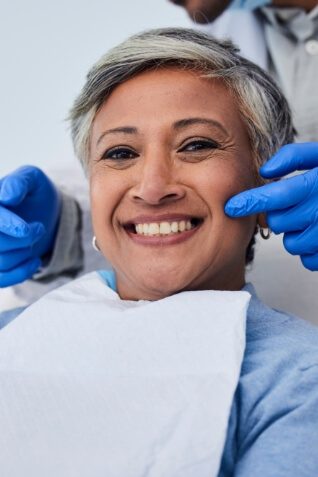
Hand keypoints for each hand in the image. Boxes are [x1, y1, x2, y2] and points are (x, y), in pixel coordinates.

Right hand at [0, 166, 60, 286]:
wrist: (43, 213)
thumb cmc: (35, 193)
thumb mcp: (32, 179)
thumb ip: (19, 182)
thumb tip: (6, 197)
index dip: (4, 224)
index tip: (26, 230)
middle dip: (21, 240)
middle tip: (39, 228)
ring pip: (0, 262)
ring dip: (25, 253)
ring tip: (36, 237)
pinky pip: (1, 279)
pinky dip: (21, 273)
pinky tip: (35, 261)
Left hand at [225, 143, 317, 270]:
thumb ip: (293, 156)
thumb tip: (265, 171)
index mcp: (316, 185)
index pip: (275, 196)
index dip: (249, 202)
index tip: (231, 207)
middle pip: (279, 223)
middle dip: (280, 215)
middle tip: (295, 206)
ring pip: (291, 243)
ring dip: (295, 233)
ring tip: (311, 219)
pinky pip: (307, 259)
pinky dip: (309, 249)